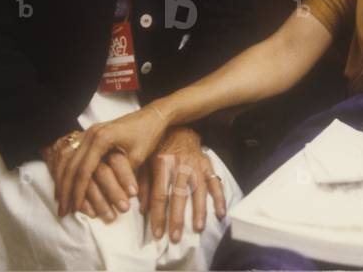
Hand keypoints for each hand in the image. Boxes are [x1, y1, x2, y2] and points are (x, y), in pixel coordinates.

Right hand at [56, 104, 168, 216]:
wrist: (152, 116)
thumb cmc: (148, 136)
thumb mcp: (138, 157)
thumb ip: (122, 174)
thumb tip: (113, 199)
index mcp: (102, 138)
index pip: (85, 170)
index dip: (79, 192)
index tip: (74, 208)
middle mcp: (91, 134)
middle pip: (71, 166)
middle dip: (65, 190)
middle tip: (62, 210)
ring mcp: (89, 132)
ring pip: (68, 160)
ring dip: (62, 181)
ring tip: (60, 202)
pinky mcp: (90, 134)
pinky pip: (71, 154)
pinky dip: (66, 171)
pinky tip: (63, 185)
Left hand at [139, 127, 226, 242]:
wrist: (178, 125)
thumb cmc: (158, 146)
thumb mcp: (144, 160)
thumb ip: (143, 184)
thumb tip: (142, 210)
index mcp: (162, 163)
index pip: (159, 194)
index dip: (158, 216)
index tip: (157, 234)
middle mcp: (181, 164)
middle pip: (179, 195)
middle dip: (177, 218)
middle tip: (175, 238)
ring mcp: (196, 164)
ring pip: (199, 190)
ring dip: (199, 210)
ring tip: (197, 228)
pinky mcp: (207, 164)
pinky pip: (215, 182)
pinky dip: (220, 197)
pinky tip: (220, 213)